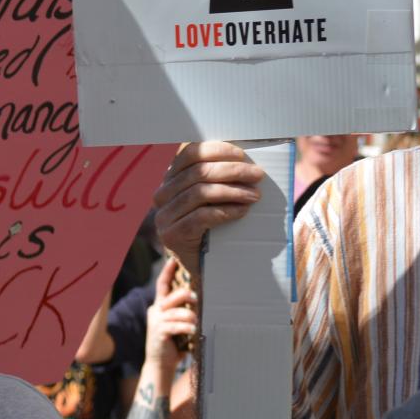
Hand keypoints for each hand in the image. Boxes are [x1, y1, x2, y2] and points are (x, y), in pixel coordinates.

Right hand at [143, 258, 199, 376]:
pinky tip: (194, 331)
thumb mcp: (177, 324)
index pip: (162, 285)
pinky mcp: (159, 333)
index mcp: (159, 306)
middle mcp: (156, 311)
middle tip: (197, 299)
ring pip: (176, 312)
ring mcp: (156, 322)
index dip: (167, 272)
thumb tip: (199, 302)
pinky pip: (176, 326)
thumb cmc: (173, 343)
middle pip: (171, 296)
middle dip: (185, 295)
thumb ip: (183, 313)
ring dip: (189, 316)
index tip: (174, 260)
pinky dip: (187, 327)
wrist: (160, 364)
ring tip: (196, 322)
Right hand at [152, 141, 262, 281]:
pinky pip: (200, 217)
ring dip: (232, 191)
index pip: (189, 154)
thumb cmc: (216, 227)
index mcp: (170, 179)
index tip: (243, 155)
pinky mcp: (171, 236)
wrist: (207, 268)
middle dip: (232, 170)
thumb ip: (220, 178)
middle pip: (198, 172)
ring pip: (199, 193)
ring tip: (254, 195)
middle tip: (257, 175)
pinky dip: (225, 211)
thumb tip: (247, 159)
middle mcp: (162, 195)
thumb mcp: (214, 198)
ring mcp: (164, 216)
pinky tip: (242, 211)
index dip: (217, 150)